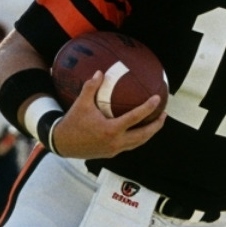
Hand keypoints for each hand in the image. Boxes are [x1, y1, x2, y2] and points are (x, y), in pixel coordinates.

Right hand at [49, 71, 164, 159]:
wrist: (62, 143)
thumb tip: (100, 72)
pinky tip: (140, 130)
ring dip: (149, 133)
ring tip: (157, 123)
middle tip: (164, 115)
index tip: (157, 99)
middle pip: (144, 135)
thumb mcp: (81, 103)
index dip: (148, 108)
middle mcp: (116, 142)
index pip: (135, 118)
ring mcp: (115, 150)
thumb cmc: (72, 122)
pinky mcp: (111, 153)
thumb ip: (91, 87)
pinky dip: (138, 138)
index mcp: (110, 130)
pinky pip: (130, 146)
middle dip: (156, 126)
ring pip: (138, 143)